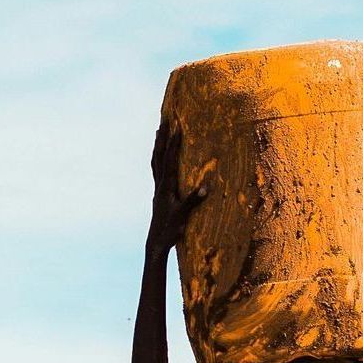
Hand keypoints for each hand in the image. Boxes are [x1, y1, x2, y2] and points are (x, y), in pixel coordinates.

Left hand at [148, 120, 205, 251]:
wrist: (156, 242)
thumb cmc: (170, 229)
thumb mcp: (183, 215)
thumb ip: (193, 201)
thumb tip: (206, 187)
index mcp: (166, 187)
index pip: (170, 160)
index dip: (174, 143)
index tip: (177, 127)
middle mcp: (160, 185)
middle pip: (159, 156)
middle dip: (162, 138)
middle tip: (164, 120)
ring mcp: (158, 188)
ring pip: (156, 161)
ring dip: (158, 145)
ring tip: (159, 131)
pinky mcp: (159, 194)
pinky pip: (157, 170)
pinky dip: (158, 158)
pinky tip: (160, 156)